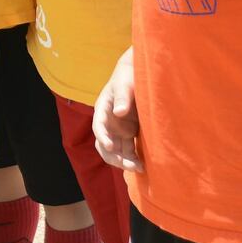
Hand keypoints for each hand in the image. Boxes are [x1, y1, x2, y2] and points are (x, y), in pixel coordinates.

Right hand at [93, 48, 142, 170]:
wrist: (140, 74)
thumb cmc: (130, 76)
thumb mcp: (125, 84)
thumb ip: (122, 97)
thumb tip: (119, 112)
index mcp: (102, 109)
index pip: (98, 125)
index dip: (102, 137)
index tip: (109, 146)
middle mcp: (108, 122)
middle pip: (104, 144)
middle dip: (114, 156)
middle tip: (129, 164)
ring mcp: (118, 129)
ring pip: (116, 151)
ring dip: (124, 161)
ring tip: (139, 168)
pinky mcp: (128, 134)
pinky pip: (128, 150)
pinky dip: (133, 158)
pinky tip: (143, 165)